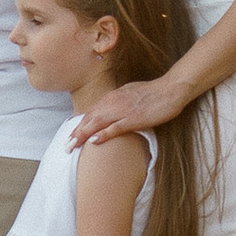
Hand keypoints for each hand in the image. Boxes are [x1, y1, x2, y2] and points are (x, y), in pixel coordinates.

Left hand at [67, 74, 182, 149]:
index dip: (79, 125)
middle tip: (66, 146)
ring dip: (83, 136)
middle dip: (76, 133)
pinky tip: (94, 142)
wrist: (170, 89)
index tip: (71, 136)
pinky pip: (115, 128)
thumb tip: (110, 110)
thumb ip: (118, 101)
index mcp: (112, 97)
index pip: (91, 113)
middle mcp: (114, 102)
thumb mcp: (130, 93)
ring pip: (98, 124)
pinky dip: (103, 135)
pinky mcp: (134, 119)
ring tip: (72, 146)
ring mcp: (123, 111)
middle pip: (90, 119)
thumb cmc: (153, 92)